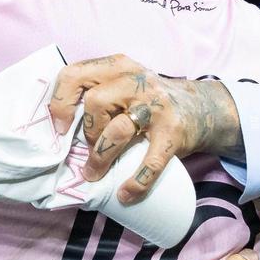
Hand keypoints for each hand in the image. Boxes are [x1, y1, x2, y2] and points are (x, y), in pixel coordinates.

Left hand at [48, 54, 241, 204]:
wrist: (201, 109)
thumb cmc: (148, 101)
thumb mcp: (122, 84)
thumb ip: (96, 92)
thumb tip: (58, 129)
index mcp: (117, 66)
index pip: (75, 74)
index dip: (61, 103)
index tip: (60, 128)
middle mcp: (137, 81)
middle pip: (96, 102)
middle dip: (86, 131)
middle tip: (87, 148)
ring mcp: (157, 106)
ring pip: (118, 130)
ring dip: (101, 158)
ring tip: (94, 174)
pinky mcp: (173, 132)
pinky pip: (151, 161)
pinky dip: (137, 182)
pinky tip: (126, 193)